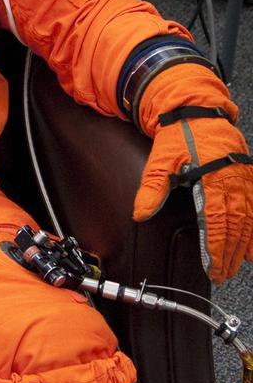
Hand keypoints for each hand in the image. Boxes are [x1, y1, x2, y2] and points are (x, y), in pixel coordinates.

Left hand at [133, 66, 252, 283]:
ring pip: (248, 218)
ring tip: (238, 265)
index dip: (215, 247)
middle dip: (229, 252)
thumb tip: (140, 213)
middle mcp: (232, 180)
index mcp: (211, 178)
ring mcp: (243, 178)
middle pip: (234, 225)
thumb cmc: (179, 134)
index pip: (215, 221)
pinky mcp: (247, 175)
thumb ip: (152, 188)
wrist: (197, 109)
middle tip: (223, 273)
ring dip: (244, 244)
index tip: (212, 267)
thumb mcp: (161, 159)